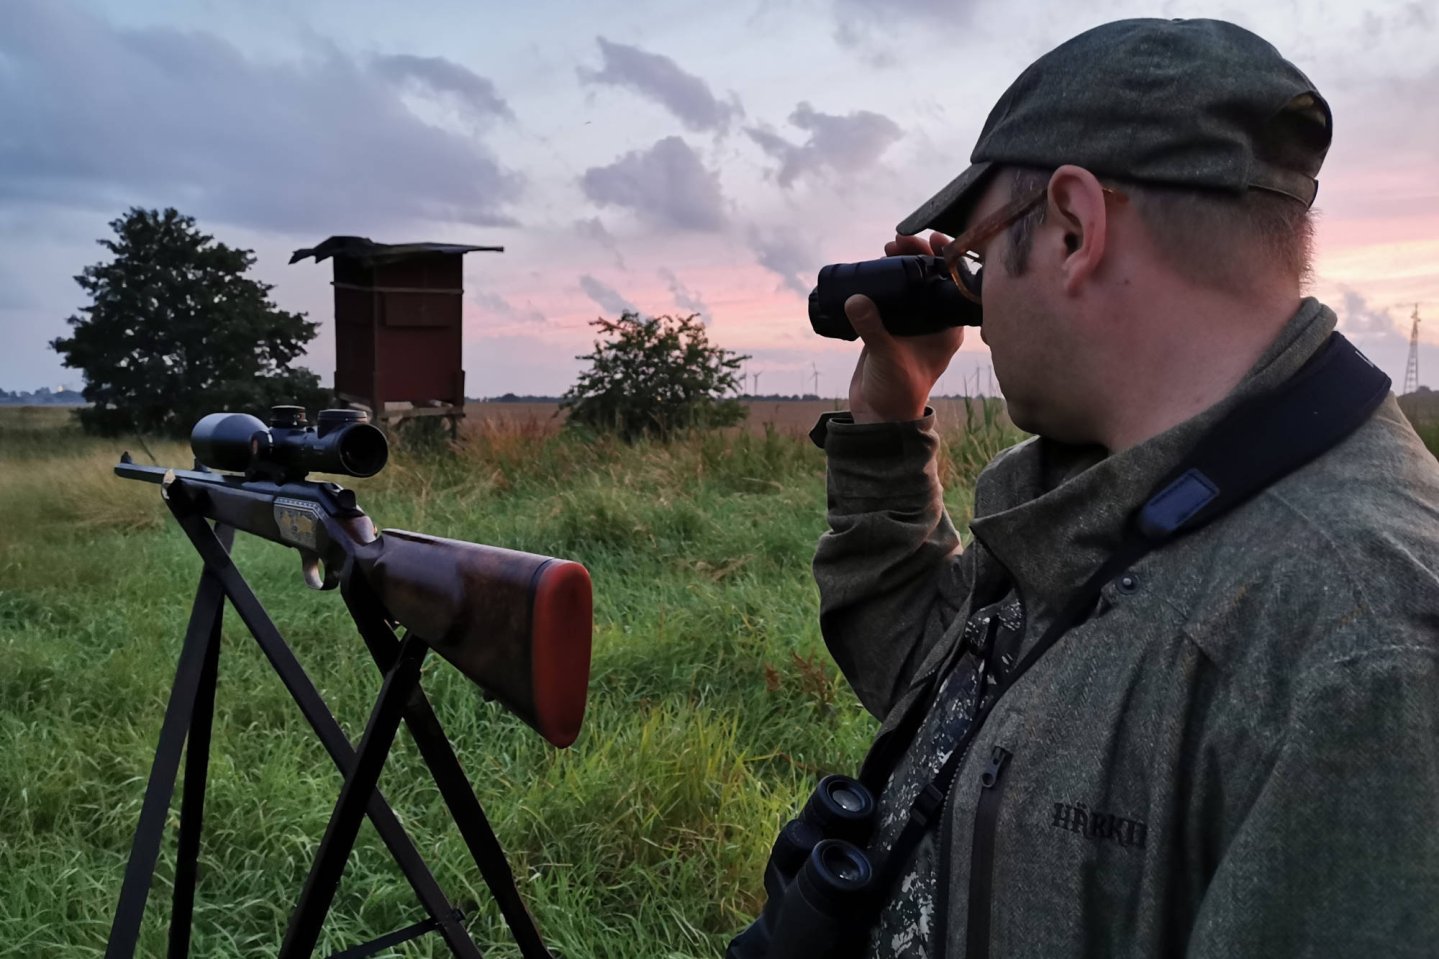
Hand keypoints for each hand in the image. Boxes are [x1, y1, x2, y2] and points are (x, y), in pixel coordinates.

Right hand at [847, 232, 965, 423]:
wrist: (879, 414)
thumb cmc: (898, 391)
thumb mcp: (889, 358)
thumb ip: (874, 329)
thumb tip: (856, 300)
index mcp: (946, 326)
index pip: (952, 283)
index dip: (946, 256)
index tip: (930, 240)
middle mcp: (932, 320)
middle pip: (929, 276)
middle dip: (916, 255)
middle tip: (898, 242)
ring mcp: (911, 321)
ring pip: (909, 282)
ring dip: (899, 263)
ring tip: (885, 249)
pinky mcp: (889, 325)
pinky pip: (889, 294)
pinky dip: (883, 279)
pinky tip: (873, 267)